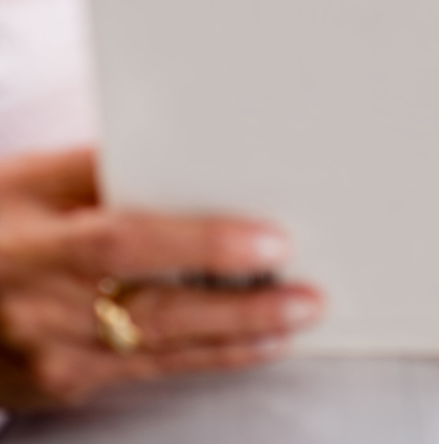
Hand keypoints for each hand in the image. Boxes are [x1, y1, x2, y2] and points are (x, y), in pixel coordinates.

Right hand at [0, 147, 324, 409]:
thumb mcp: (29, 179)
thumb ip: (101, 168)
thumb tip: (180, 152)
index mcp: (36, 248)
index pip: (127, 245)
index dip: (201, 244)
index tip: (268, 240)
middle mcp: (44, 313)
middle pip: (156, 314)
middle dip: (241, 309)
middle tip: (306, 295)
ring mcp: (53, 361)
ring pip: (160, 353)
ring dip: (235, 339)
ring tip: (296, 320)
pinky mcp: (63, 389)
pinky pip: (145, 373)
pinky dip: (203, 358)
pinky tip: (247, 346)